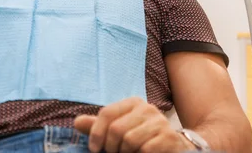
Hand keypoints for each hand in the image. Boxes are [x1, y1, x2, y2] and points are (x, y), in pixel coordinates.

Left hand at [74, 97, 194, 152]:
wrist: (175, 147)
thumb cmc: (142, 137)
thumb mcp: (119, 129)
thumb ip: (98, 126)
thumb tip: (76, 122)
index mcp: (133, 103)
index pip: (107, 113)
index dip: (96, 132)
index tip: (93, 148)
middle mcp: (147, 108)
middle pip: (117, 129)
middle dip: (111, 147)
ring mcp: (160, 122)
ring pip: (129, 140)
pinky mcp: (169, 137)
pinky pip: (145, 149)